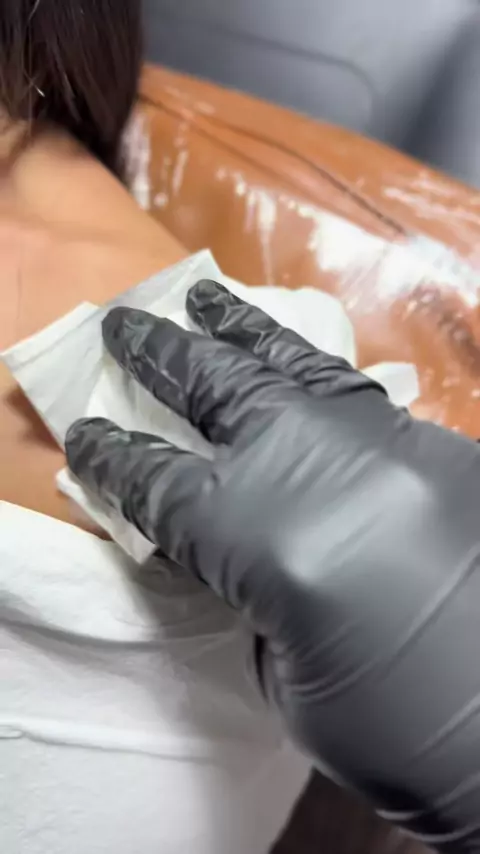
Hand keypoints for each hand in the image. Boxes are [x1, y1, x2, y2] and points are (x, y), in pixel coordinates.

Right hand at [66, 280, 479, 850]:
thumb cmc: (393, 727)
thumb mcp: (284, 674)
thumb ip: (244, 587)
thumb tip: (223, 539)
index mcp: (264, 538)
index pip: (162, 483)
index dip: (116, 460)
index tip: (86, 437)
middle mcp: (318, 466)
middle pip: (218, 392)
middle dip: (161, 355)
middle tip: (124, 323)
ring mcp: (383, 443)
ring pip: (291, 365)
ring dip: (237, 327)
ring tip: (202, 295)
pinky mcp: (433, 445)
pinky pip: (354, 389)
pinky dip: (311, 366)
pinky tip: (292, 354)